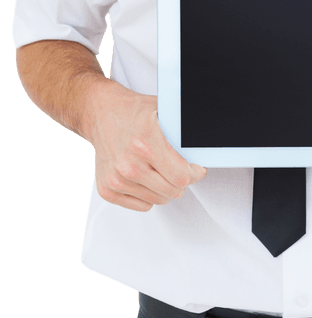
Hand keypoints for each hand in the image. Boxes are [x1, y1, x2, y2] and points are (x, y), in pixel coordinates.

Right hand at [90, 85, 206, 210]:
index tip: (196, 169)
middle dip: (181, 181)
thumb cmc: (133, 112)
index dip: (194, 174)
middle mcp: (129, 164)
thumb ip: (183, 133)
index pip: (182, 176)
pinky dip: (148, 194)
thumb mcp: (164, 112)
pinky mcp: (107, 189)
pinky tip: (144, 176)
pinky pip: (143, 205)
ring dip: (164, 188)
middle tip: (178, 168)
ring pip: (159, 200)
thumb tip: (203, 148)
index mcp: (145, 143)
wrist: (101, 113)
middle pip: (173, 192)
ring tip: (158, 168)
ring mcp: (117, 179)